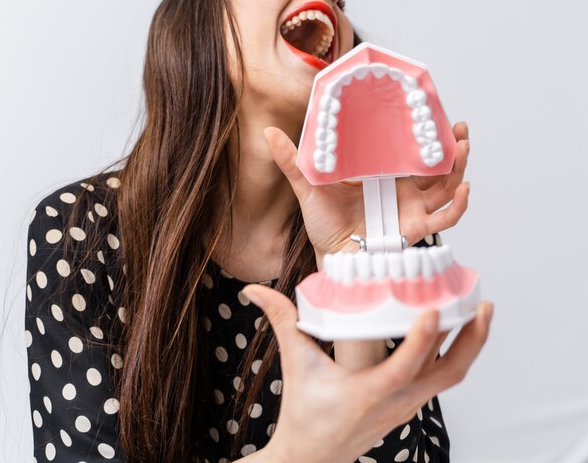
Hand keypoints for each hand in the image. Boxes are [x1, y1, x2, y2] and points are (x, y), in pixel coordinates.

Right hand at [240, 284, 492, 462]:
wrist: (311, 458)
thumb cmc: (305, 414)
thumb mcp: (295, 364)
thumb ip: (281, 321)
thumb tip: (254, 291)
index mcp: (371, 393)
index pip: (407, 366)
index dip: (424, 338)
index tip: (435, 308)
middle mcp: (398, 401)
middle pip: (450, 373)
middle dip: (473, 339)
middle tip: (483, 303)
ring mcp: (408, 405)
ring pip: (451, 376)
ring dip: (469, 345)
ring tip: (478, 310)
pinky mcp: (408, 404)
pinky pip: (441, 378)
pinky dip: (454, 354)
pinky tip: (451, 331)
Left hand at [264, 122, 470, 258]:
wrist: (329, 255)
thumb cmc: (322, 222)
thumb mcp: (307, 185)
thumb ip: (292, 160)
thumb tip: (269, 131)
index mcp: (381, 173)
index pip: (409, 149)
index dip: (424, 132)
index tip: (433, 111)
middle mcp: (401, 188)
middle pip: (436, 165)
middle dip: (453, 146)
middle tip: (460, 128)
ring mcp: (411, 207)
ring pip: (446, 185)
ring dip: (460, 167)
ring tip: (464, 147)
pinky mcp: (416, 228)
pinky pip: (445, 218)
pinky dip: (459, 205)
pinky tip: (464, 189)